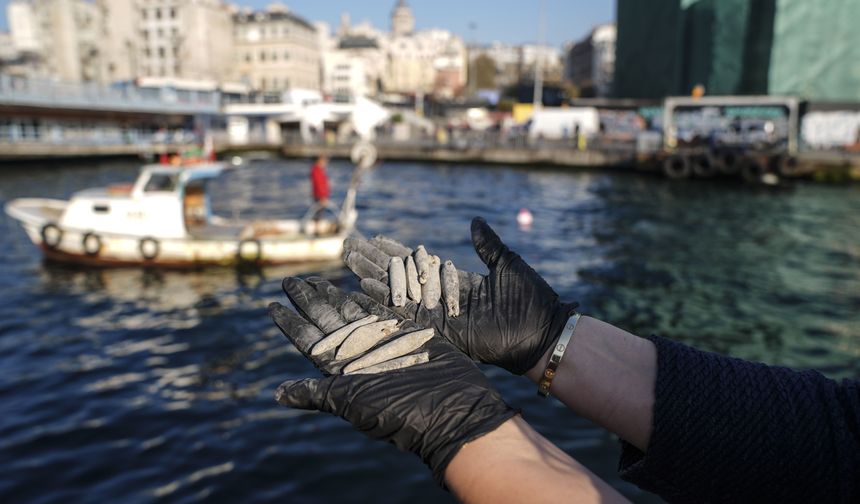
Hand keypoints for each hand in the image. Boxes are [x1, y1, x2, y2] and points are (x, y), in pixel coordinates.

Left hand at [269, 277, 517, 483]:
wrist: (452, 411)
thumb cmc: (401, 412)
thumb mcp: (353, 402)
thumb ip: (317, 393)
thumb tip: (277, 394)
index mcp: (342, 372)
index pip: (309, 341)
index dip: (290, 323)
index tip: (272, 305)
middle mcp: (361, 356)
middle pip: (328, 322)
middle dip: (309, 301)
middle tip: (290, 280)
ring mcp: (385, 344)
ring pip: (353, 314)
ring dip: (334, 296)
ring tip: (316, 279)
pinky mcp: (411, 335)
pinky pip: (385, 312)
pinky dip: (371, 299)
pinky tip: (357, 284)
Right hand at [344, 217, 577, 374]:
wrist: (541, 331)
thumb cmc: (531, 299)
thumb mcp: (506, 262)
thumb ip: (487, 244)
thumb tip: (476, 220)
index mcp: (456, 282)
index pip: (419, 263)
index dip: (396, 250)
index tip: (375, 237)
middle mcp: (441, 298)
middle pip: (400, 276)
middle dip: (374, 261)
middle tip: (349, 246)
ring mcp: (438, 314)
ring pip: (397, 291)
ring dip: (372, 276)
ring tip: (349, 260)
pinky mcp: (438, 329)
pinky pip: (405, 313)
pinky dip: (385, 299)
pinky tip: (363, 285)